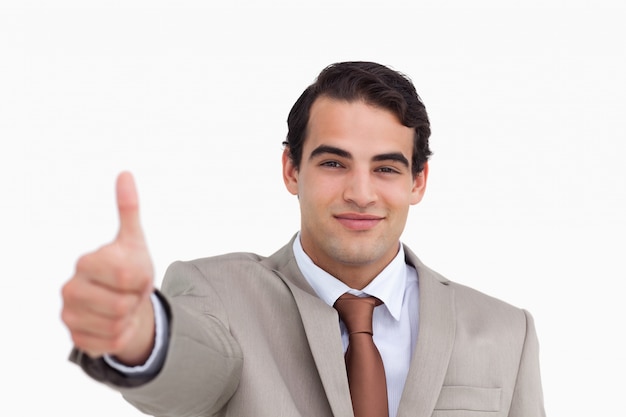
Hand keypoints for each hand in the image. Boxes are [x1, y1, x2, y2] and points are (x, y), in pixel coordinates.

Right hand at [61, 172, 155, 364]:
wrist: (124, 303)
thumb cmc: (130, 271)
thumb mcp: (134, 242)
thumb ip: (129, 209)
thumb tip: (125, 173)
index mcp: (85, 262)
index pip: (127, 275)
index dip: (141, 279)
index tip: (134, 275)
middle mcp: (70, 288)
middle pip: (121, 304)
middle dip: (135, 300)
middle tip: (130, 294)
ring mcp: (69, 315)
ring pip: (117, 326)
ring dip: (130, 318)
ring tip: (123, 307)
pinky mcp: (76, 339)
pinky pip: (112, 343)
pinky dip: (123, 336)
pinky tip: (115, 325)